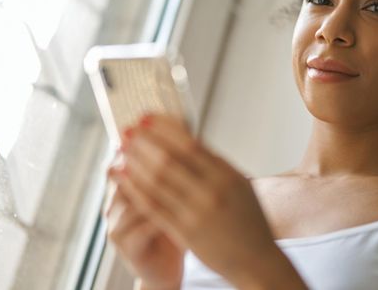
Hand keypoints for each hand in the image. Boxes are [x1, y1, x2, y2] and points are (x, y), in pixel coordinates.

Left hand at [117, 114, 280, 286]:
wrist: (258, 261)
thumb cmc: (248, 220)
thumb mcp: (238, 184)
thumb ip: (214, 164)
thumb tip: (186, 140)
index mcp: (226, 173)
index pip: (189, 143)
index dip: (163, 128)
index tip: (145, 117)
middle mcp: (212, 190)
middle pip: (169, 159)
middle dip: (143, 142)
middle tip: (126, 130)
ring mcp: (198, 212)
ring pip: (157, 181)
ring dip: (135, 162)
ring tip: (120, 150)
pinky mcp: (186, 232)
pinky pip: (154, 206)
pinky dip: (135, 189)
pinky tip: (123, 178)